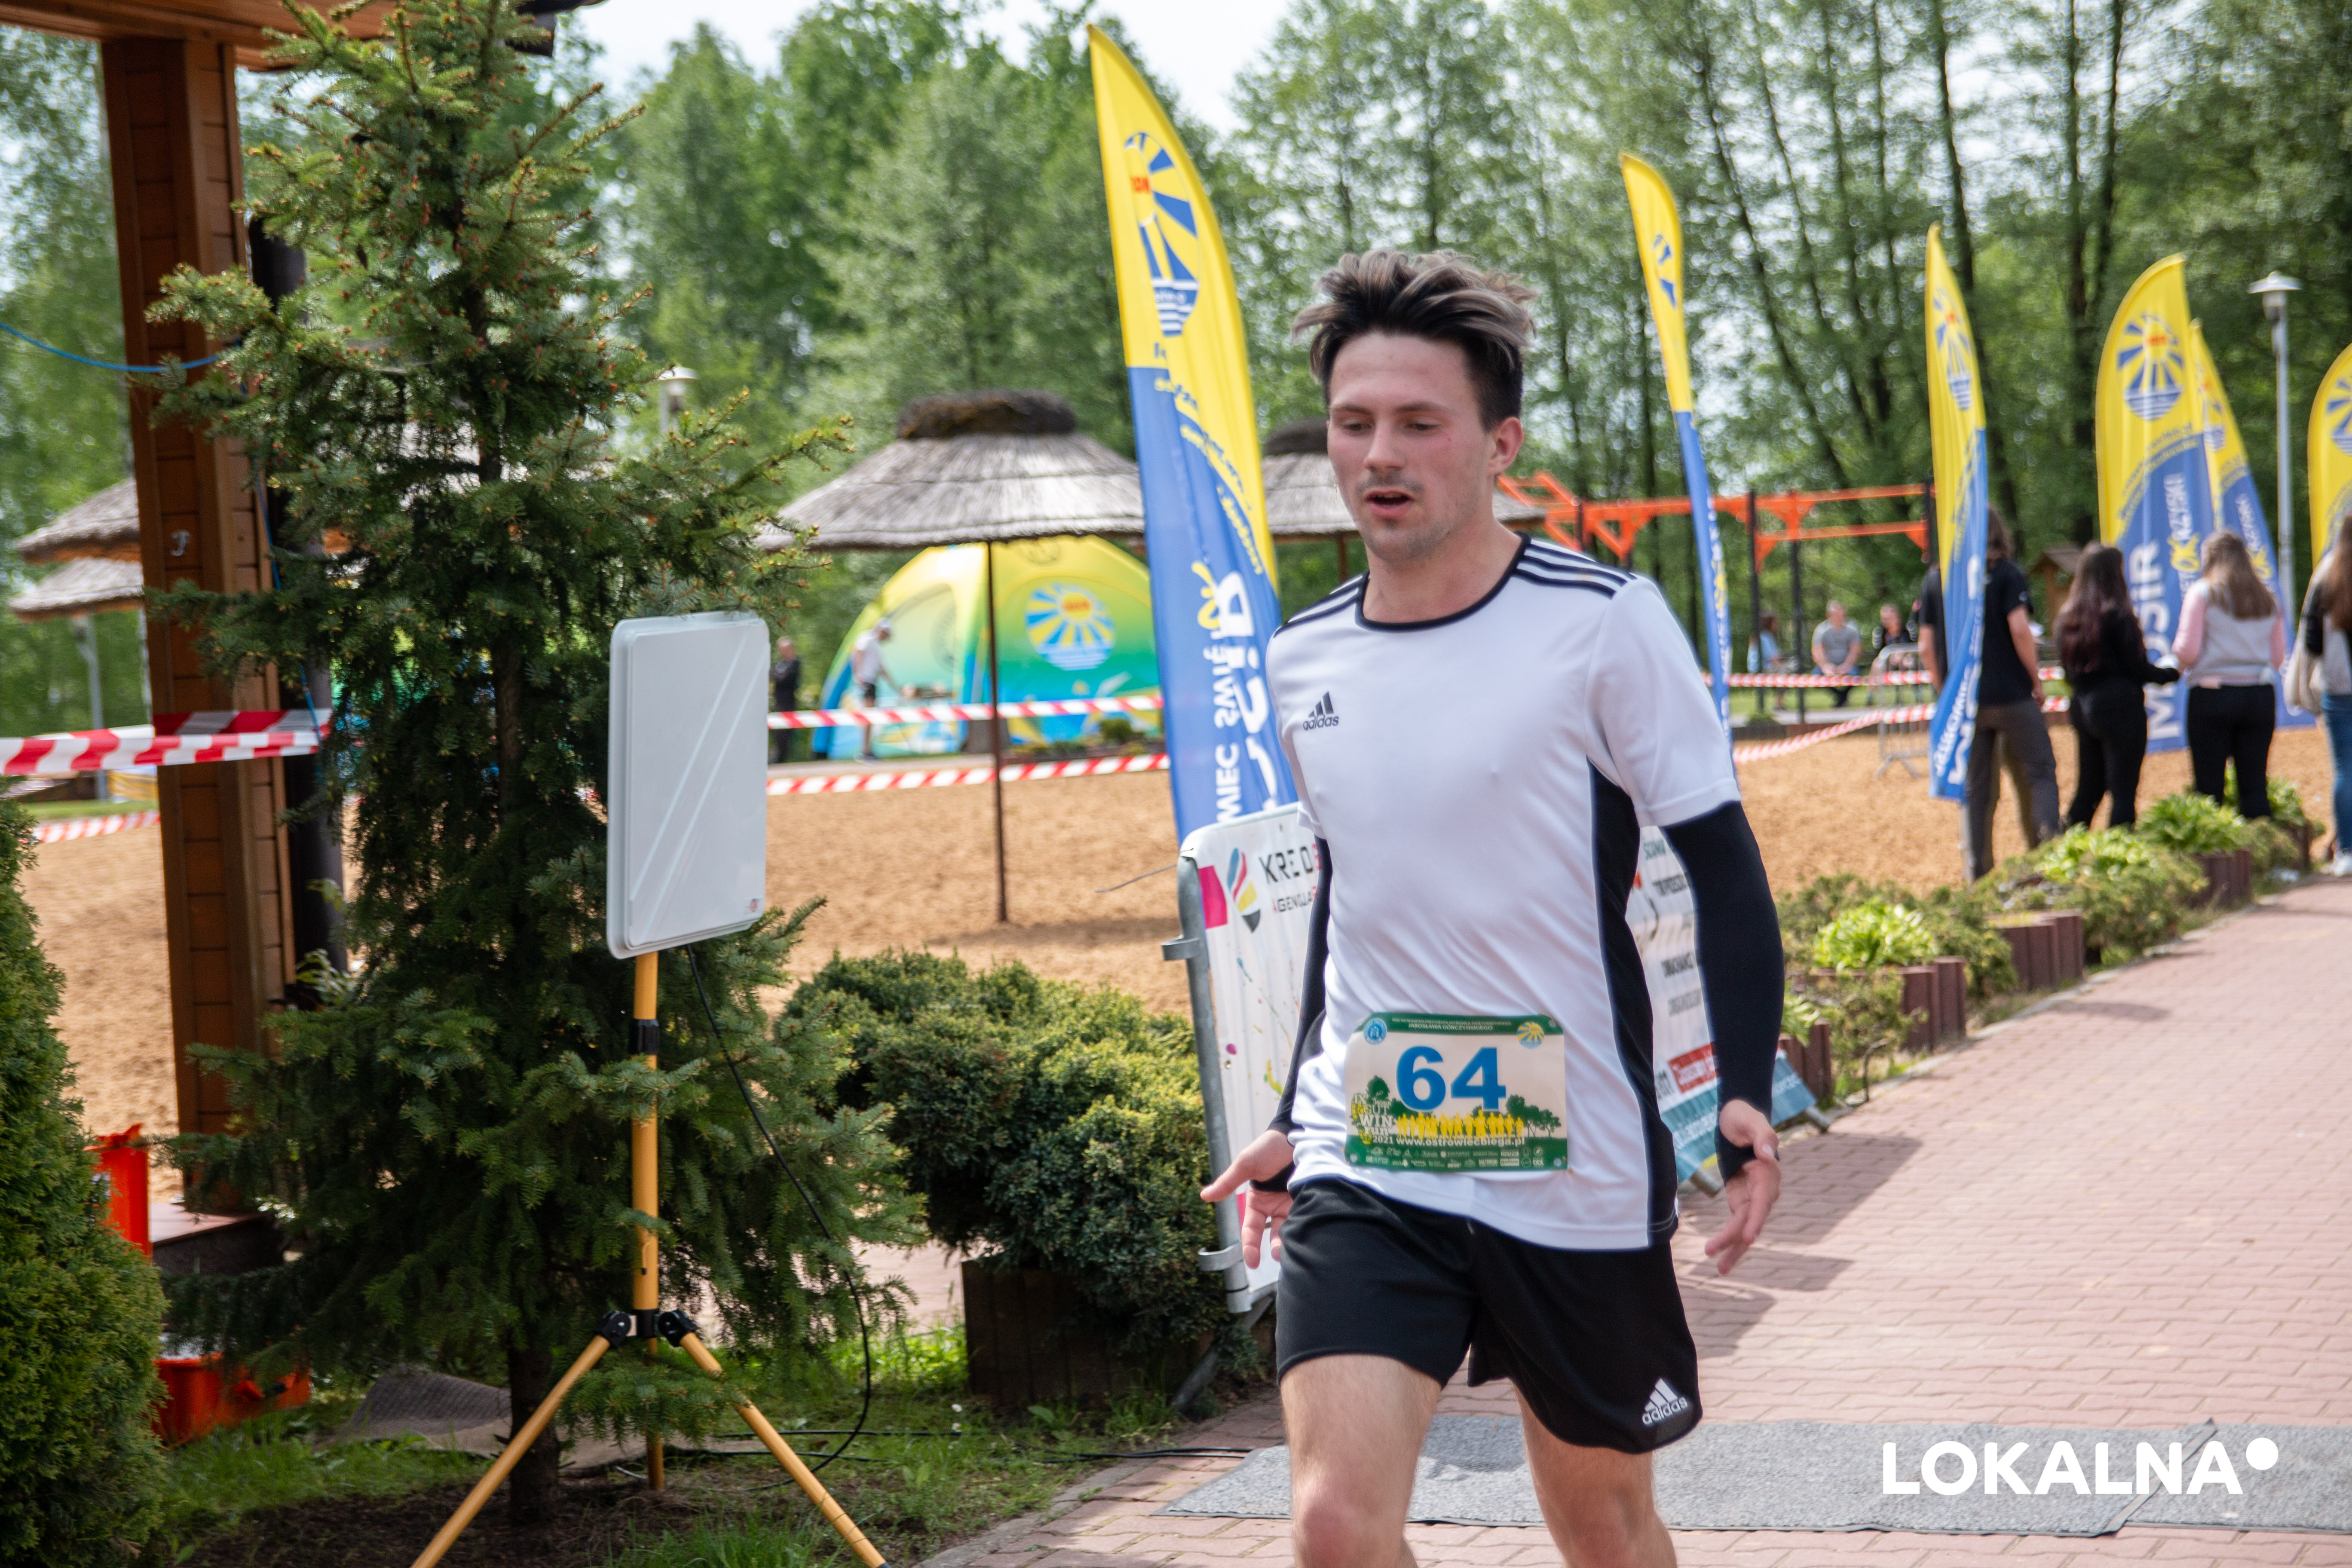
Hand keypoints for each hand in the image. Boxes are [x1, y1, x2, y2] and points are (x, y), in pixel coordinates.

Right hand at [1201, 1128, 1296, 1267]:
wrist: (1296, 1132)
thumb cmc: (1268, 1147)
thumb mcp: (1245, 1164)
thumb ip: (1228, 1182)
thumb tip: (1204, 1196)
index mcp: (1258, 1201)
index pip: (1252, 1229)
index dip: (1250, 1245)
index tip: (1251, 1261)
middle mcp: (1276, 1206)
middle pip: (1274, 1233)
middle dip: (1276, 1247)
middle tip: (1278, 1257)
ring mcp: (1294, 1203)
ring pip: (1292, 1229)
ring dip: (1292, 1240)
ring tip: (1294, 1250)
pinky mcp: (1312, 1198)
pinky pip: (1308, 1217)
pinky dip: (1307, 1226)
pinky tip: (1307, 1233)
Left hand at [1703, 1100, 1779, 1275]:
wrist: (1737, 1117)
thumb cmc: (1743, 1117)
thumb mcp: (1750, 1121)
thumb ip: (1762, 1136)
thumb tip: (1768, 1155)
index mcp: (1768, 1173)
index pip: (1763, 1201)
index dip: (1756, 1219)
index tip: (1749, 1237)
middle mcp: (1764, 1189)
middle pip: (1751, 1220)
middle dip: (1736, 1241)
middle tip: (1717, 1260)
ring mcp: (1753, 1195)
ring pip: (1744, 1227)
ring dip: (1733, 1247)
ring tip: (1719, 1269)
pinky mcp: (1741, 1198)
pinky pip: (1736, 1222)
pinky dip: (1728, 1237)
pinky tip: (1718, 1253)